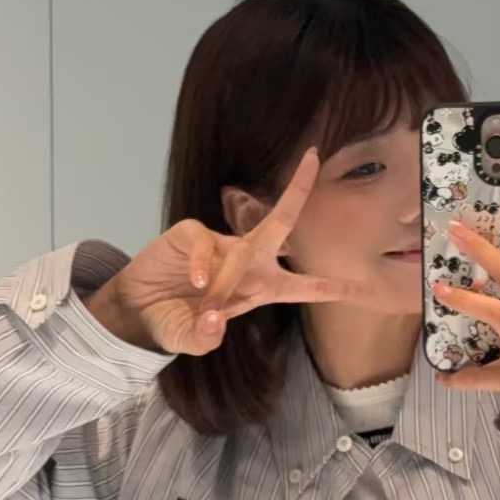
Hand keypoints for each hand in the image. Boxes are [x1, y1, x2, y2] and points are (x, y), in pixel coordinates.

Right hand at [89, 147, 414, 356]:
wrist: (137, 311)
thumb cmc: (175, 322)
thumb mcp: (195, 340)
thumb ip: (207, 338)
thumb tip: (216, 321)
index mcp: (261, 288)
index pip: (303, 286)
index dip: (331, 287)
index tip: (362, 287)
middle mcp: (247, 261)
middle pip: (281, 222)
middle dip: (298, 191)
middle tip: (315, 159)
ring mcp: (220, 244)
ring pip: (240, 252)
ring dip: (228, 281)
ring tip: (207, 303)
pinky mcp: (191, 235)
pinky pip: (207, 246)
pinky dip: (205, 266)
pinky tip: (197, 284)